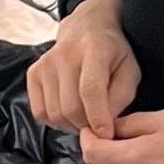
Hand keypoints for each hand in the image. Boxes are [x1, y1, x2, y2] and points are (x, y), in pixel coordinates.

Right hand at [27, 0, 137, 133]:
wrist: (86, 27)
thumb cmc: (113, 53)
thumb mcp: (130, 71)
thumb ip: (121, 97)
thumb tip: (104, 125)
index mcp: (95, 49)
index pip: (90, 89)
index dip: (98, 117)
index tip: (106, 135)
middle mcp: (65, 54)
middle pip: (70, 107)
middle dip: (86, 126)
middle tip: (98, 126)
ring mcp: (45, 64)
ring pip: (54, 113)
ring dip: (71, 125)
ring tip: (85, 118)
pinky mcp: (33, 73)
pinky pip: (40, 112)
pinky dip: (54, 121)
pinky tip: (68, 112)